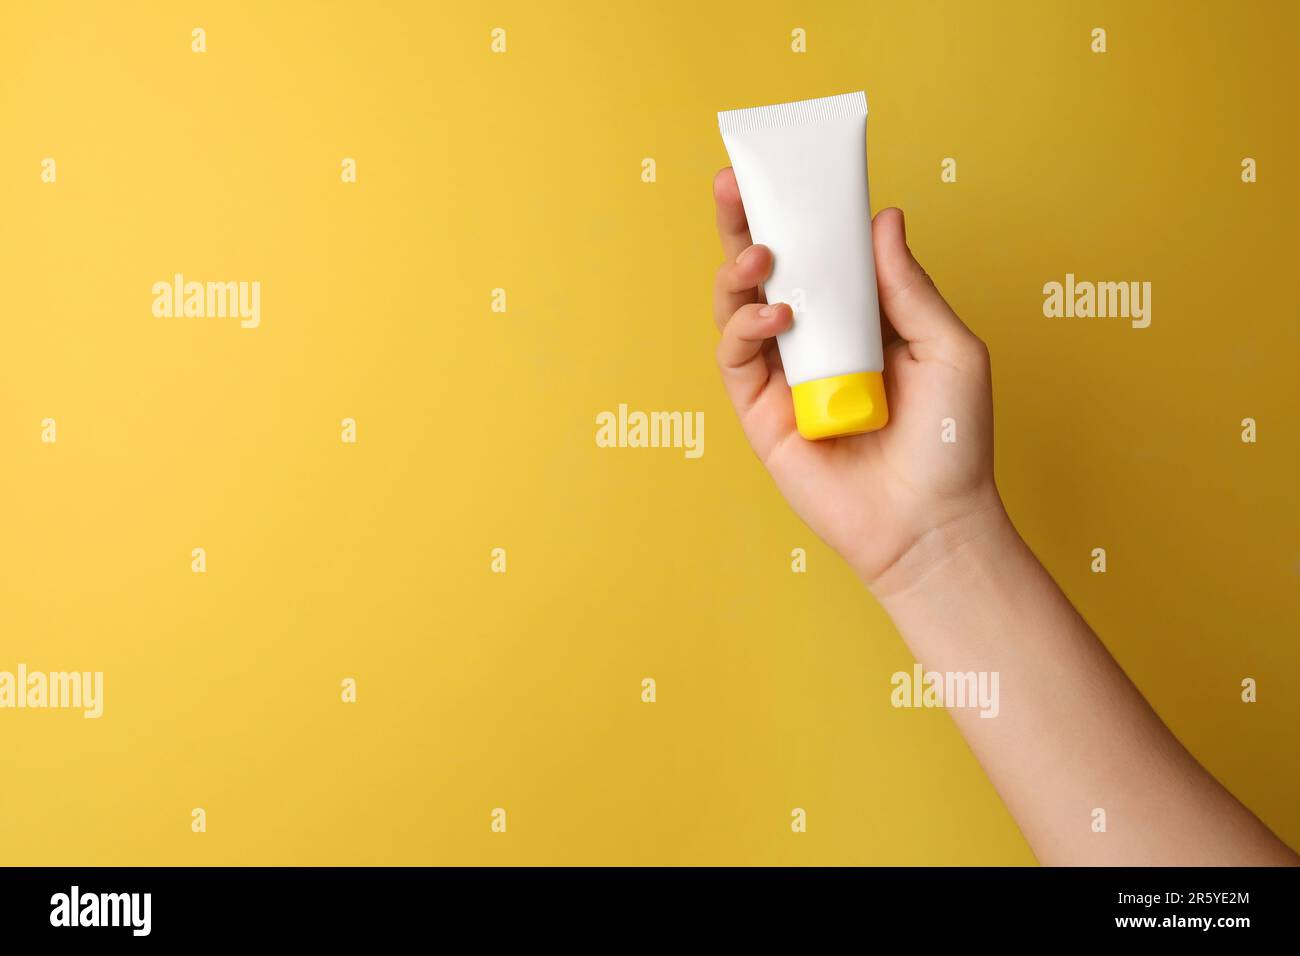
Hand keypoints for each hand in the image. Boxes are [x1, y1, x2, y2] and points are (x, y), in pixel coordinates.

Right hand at [712, 167, 1005, 592]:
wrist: (931, 522)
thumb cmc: (951, 441)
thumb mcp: (948, 347)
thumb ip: (908, 287)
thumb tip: (883, 219)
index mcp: (860, 321)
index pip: (820, 256)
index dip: (800, 214)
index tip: (787, 169)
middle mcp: (815, 342)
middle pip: (766, 273)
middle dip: (744, 226)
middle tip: (732, 184)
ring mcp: (784, 378)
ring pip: (738, 309)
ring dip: (740, 272)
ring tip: (761, 254)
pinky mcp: (760, 415)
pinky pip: (736, 360)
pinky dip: (746, 328)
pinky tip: (776, 314)